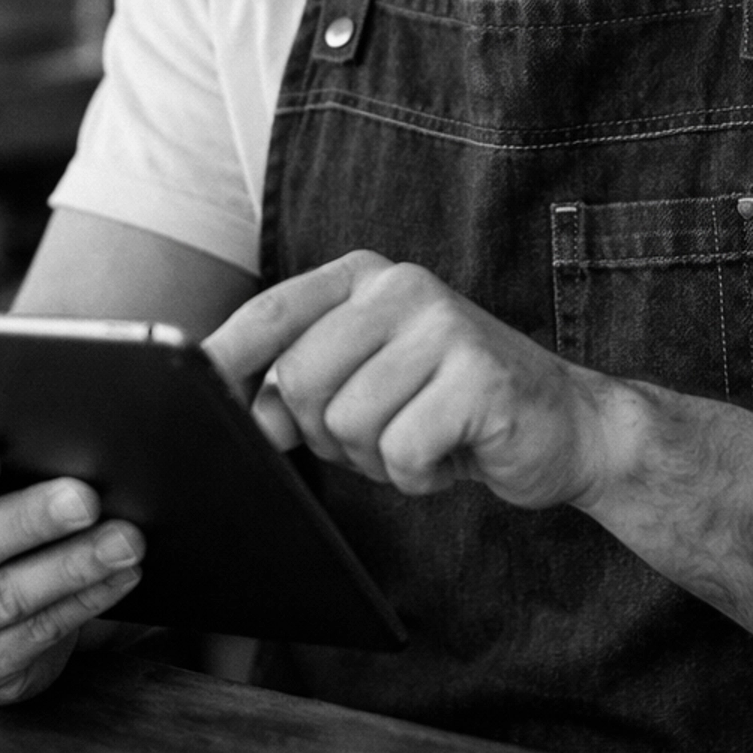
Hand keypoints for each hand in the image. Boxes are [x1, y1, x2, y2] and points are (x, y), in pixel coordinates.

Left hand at [204, 251, 617, 511]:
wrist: (567, 425)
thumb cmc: (450, 407)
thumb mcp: (369, 383)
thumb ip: (302, 385)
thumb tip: (234, 413)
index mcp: (366, 278)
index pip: (272, 313)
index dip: (223, 360)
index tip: (185, 394)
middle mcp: (402, 287)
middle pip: (298, 380)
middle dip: (324, 433)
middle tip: (378, 436)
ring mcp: (443, 326)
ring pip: (347, 422)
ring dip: (376, 458)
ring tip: (420, 440)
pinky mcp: (478, 377)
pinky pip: (401, 451)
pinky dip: (418, 475)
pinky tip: (451, 454)